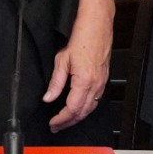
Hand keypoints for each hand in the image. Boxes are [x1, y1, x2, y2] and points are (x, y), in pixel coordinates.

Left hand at [45, 6, 112, 132]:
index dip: (61, 119)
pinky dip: (86, 108)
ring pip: (90, 108)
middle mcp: (95, 86)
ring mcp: (101, 83)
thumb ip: (56, 82)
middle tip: (56, 126)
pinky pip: (96, 100)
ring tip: (65, 121)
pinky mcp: (104, 80)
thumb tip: (48, 97)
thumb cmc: (81, 39)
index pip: (71, 109)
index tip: (53, 123)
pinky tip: (79, 108)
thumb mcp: (62, 60)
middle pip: (82, 113)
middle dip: (68, 122)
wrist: (97, 26)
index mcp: (84, 82)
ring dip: (77, 117)